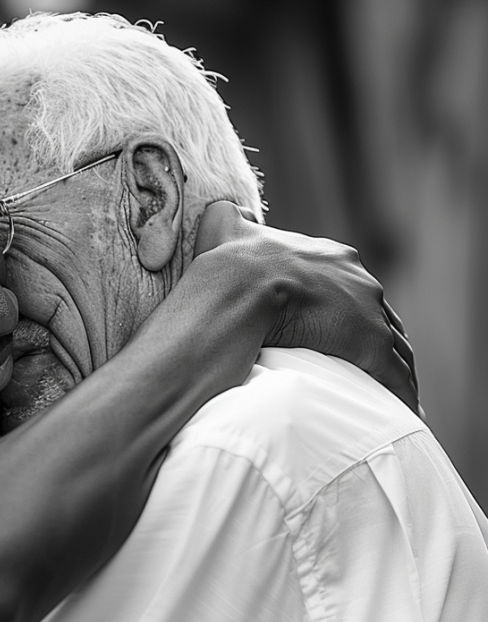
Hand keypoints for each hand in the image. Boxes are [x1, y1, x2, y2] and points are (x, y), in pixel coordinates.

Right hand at [195, 202, 421, 414]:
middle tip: (367, 365)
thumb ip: (229, 219)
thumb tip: (224, 213)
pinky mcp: (369, 343)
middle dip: (377, 337)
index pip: (351, 285)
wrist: (236, 288)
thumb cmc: (227, 265)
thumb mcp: (225, 228)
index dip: (348, 309)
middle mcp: (357, 278)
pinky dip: (397, 391)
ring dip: (392, 370)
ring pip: (393, 344)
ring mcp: (366, 310)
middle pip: (378, 313)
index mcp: (329, 256)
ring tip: (385, 395)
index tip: (340, 330)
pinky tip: (395, 408)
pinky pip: (393, 372)